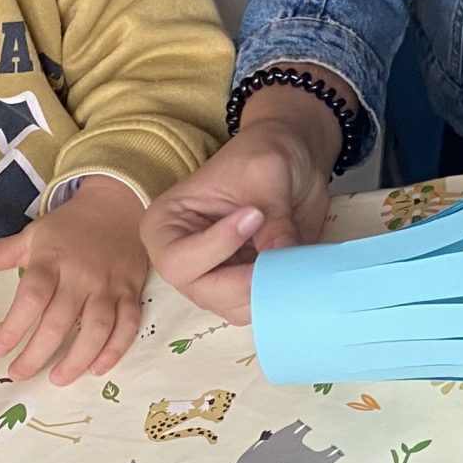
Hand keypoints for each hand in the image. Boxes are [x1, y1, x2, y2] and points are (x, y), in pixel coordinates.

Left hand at [0, 174, 152, 383]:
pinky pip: (127, 324)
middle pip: (60, 320)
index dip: (15, 326)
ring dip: (78, 358)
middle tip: (18, 375)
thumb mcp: (30, 236)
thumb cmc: (68, 227)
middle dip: (38, 353)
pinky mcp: (131, 291)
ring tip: (58, 379)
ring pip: (96, 328)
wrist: (118, 204)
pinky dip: (115, 349)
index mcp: (52, 260)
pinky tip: (98, 368)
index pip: (32, 296)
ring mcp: (109, 285)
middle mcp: (81, 275)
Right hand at [144, 90, 336, 322]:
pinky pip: (260, 306)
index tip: (254, 215)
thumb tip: (282, 261)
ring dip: (268, 289)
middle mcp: (184, 260)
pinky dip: (281, 293)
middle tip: (282, 250)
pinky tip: (297, 266)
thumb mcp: (267, 174)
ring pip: (236, 308)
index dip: (217, 247)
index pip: (178, 261)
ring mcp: (216, 278)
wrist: (292, 158)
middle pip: (206, 293)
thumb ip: (273, 219)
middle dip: (247, 279)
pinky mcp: (245, 286)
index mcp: (166, 227)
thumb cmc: (264, 154)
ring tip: (291, 252)